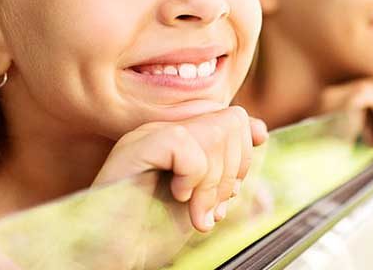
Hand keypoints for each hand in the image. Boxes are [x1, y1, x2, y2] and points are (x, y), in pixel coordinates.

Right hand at [92, 106, 268, 231]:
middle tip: (210, 211)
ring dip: (213, 184)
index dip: (243, 155)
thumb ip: (228, 166)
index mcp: (178, 138)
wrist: (111, 259)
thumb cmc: (149, 236)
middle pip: (231, 120)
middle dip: (232, 173)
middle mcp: (162, 129)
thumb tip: (261, 132)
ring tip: (195, 214)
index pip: (234, 117)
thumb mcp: (204, 199)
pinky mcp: (135, 147)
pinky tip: (176, 197)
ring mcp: (147, 135)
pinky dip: (192, 177)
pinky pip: (185, 144)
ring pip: (214, 131)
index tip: (228, 195)